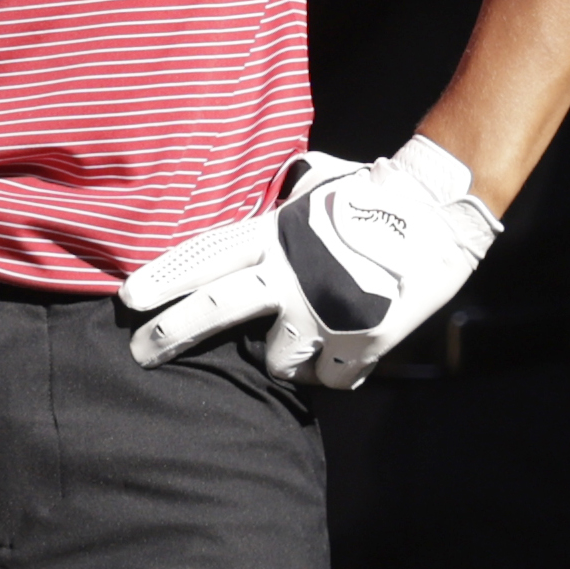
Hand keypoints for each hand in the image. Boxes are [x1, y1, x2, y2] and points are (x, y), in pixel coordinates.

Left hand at [123, 136, 501, 389]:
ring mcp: (323, 311)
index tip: (128, 298)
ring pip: (276, 361)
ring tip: (311, 340)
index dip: (163, 278)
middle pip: (214, 308)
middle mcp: (289, 274)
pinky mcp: (359, 341)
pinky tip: (353, 349)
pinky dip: (337, 371)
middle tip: (140, 353)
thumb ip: (282, 205)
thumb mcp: (316, 189)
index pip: (205, 256)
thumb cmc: (378, 192)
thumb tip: (267, 195)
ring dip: (286, 360)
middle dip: (169, 334)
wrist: (441, 209)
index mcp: (276, 235)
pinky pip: (329, 379)